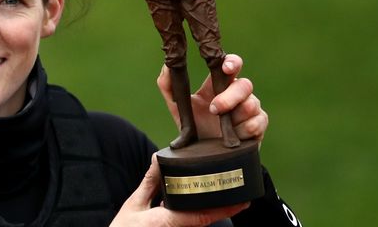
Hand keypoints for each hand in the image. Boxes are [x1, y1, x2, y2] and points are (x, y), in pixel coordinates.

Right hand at [110, 154, 248, 226]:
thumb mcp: (134, 204)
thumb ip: (149, 182)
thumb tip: (158, 158)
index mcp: (170, 221)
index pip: (204, 215)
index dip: (226, 208)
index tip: (243, 200)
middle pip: (207, 218)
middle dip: (224, 206)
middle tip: (240, 191)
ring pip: (200, 221)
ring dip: (212, 210)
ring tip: (226, 194)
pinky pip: (190, 222)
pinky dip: (199, 213)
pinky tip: (200, 202)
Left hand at [157, 54, 267, 141]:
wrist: (205, 158)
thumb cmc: (194, 128)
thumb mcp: (177, 108)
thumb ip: (168, 86)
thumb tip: (168, 66)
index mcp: (218, 85)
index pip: (231, 65)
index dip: (232, 63)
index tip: (226, 68)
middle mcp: (238, 93)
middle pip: (244, 84)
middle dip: (230, 96)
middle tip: (214, 109)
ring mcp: (250, 108)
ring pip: (252, 104)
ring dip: (236, 116)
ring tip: (224, 128)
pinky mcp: (258, 125)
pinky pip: (258, 122)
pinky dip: (245, 129)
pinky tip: (235, 136)